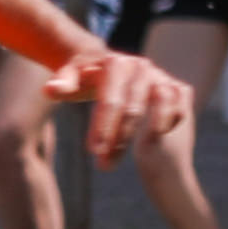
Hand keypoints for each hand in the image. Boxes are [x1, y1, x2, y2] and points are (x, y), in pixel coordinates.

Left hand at [40, 49, 192, 163]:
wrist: (112, 66)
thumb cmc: (86, 77)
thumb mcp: (72, 79)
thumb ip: (62, 84)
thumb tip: (48, 90)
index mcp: (117, 63)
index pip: (110, 99)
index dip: (102, 127)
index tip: (93, 151)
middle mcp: (142, 67)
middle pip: (133, 108)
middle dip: (118, 139)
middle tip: (103, 165)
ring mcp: (162, 76)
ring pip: (160, 107)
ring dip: (146, 135)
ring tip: (125, 158)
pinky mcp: (178, 87)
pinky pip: (179, 109)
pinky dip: (167, 125)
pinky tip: (149, 144)